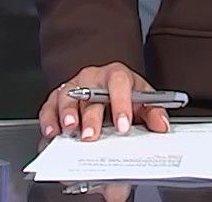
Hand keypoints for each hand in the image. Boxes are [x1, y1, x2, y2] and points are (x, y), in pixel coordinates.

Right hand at [39, 62, 172, 141]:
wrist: (106, 86)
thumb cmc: (124, 94)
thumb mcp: (143, 100)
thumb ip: (154, 113)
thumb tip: (162, 126)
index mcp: (117, 75)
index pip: (119, 83)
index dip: (121, 103)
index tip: (123, 124)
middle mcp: (93, 78)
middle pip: (90, 93)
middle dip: (91, 117)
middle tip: (92, 136)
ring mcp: (73, 86)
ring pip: (67, 96)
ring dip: (67, 114)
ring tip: (70, 130)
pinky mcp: (57, 97)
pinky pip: (49, 106)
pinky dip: (49, 119)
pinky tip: (52, 132)